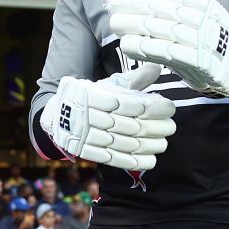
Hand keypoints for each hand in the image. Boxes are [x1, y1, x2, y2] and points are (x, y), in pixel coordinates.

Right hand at [43, 72, 175, 169]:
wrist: (57, 116)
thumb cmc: (91, 97)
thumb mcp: (108, 85)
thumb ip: (133, 79)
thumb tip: (157, 67)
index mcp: (92, 95)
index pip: (128, 103)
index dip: (152, 107)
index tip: (170, 107)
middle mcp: (87, 115)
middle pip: (128, 125)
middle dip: (155, 127)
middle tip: (171, 126)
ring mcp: (85, 135)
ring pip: (123, 143)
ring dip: (148, 145)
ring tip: (164, 142)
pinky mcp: (86, 152)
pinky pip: (113, 159)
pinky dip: (134, 161)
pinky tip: (151, 160)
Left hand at [107, 0, 228, 97]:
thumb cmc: (202, 44)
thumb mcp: (194, 21)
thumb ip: (170, 11)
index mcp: (207, 6)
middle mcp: (209, 21)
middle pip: (166, 9)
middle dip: (136, 5)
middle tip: (112, 4)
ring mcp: (206, 42)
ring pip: (165, 29)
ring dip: (136, 24)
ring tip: (114, 22)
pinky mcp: (200, 63)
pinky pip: (168, 53)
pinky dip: (145, 47)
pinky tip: (127, 44)